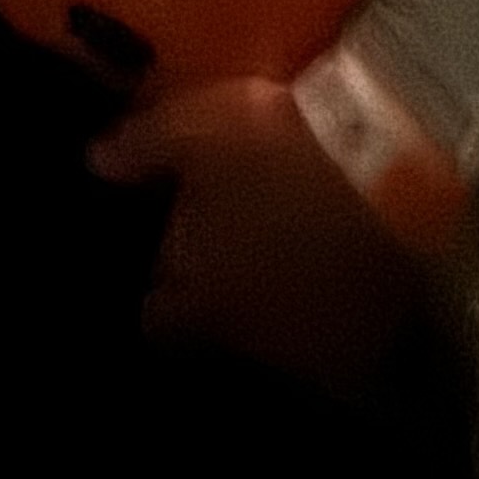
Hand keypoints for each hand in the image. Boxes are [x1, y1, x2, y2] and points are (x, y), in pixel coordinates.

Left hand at [88, 75, 431, 392]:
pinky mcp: (372, 340)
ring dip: (271, 316)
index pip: (157, 322)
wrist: (388, 164)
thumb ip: (138, 150)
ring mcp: (317, 348)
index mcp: (201, 298)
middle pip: (219, 334)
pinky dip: (324, 321)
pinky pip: (334, 345)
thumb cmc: (273, 148)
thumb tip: (90, 164)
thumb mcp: (192, 130)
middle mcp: (252, 338)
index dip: (154, 297)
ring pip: (277, 344)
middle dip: (215, 307)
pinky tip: (325, 285)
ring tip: (276, 274)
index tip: (157, 273)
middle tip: (221, 265)